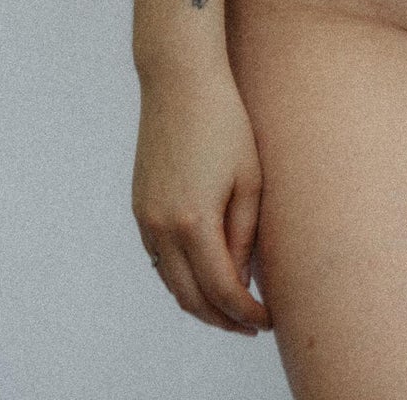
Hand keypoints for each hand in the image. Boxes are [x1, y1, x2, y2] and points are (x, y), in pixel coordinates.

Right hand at [133, 63, 272, 335]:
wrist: (179, 81)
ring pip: (170, 283)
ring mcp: (144, 219)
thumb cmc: (225, 122)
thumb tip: (240, 279)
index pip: (221, 289)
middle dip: (222, 319)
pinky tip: (204, 275)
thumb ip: (244, 235)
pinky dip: (180, 277)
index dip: (245, 313)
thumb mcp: (249, 179)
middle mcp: (161, 228)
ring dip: (200, 302)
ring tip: (231, 307)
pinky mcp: (139, 208)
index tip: (267, 321)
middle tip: (251, 325)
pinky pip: (158, 260)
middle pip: (191, 297)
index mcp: (193, 221)